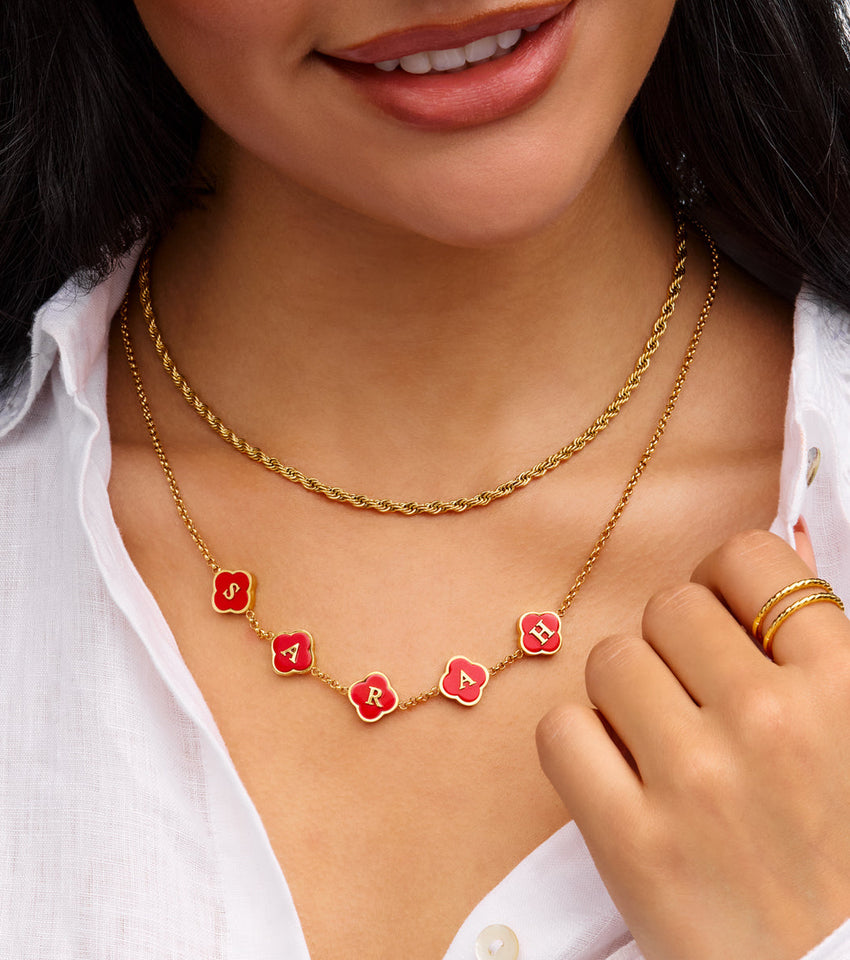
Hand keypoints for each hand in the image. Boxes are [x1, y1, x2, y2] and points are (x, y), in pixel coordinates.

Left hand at [537, 529, 849, 959]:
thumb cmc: (839, 850)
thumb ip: (821, 640)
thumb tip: (780, 537)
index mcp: (844, 687)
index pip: (745, 558)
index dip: (721, 583)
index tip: (720, 622)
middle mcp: (772, 722)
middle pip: (665, 606)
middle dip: (672, 645)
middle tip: (693, 702)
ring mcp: (697, 781)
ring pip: (608, 659)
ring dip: (623, 695)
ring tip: (660, 746)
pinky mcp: (633, 842)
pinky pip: (562, 730)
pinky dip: (581, 749)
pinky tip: (618, 780)